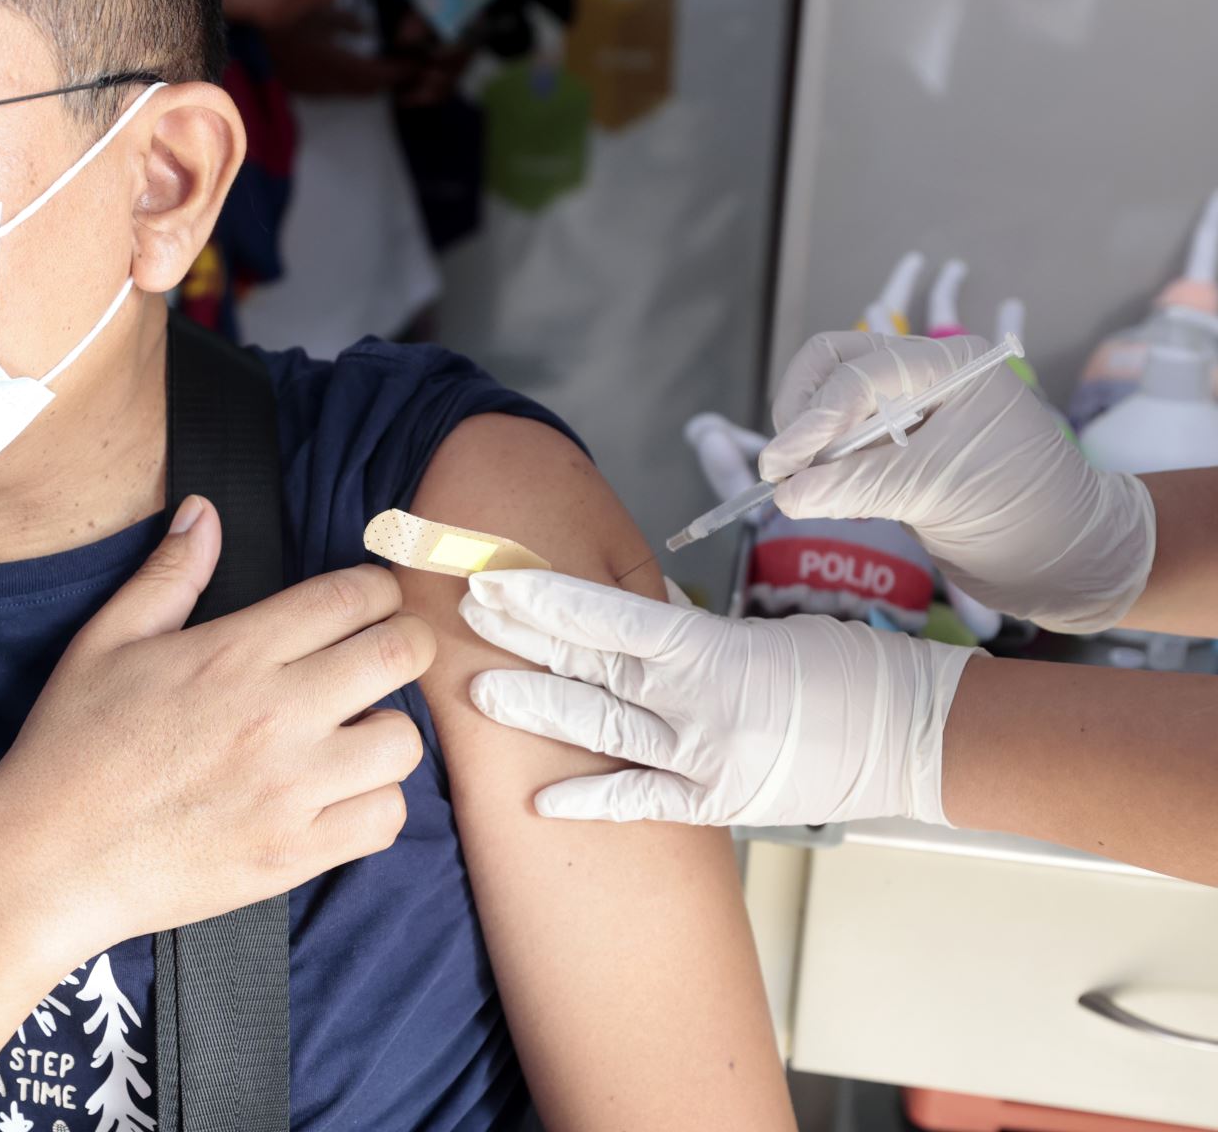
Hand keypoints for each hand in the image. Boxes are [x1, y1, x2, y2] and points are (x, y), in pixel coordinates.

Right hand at [0, 496, 431, 948]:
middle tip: (384, 654)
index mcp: (234, 653)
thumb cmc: (73, 747)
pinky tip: (340, 793)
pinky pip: (385, 818)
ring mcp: (293, 789)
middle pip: (399, 656)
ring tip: (353, 732)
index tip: (369, 601)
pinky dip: (375, 803)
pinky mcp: (296, 854)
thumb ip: (169, 575)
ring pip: (403, 741)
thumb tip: (205, 513)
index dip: (376, 590)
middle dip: (404, 643)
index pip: (351, 597)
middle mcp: (277, 715)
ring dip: (386, 729)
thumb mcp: (106, 642)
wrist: (50, 859)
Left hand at [460, 570, 978, 825]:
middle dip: (526, 642)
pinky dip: (590, 801)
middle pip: (592, 668)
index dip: (547, 600)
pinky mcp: (716, 803)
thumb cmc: (844, 671)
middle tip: (471, 617)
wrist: (913, 734)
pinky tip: (540, 801)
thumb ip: (687, 633)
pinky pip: (641, 803)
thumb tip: (629, 615)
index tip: (498, 581)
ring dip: (538, 711)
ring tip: (481, 693)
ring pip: (602, 730)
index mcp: (710, 649)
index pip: (608, 618)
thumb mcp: (759, 634)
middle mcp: (698, 704)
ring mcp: (704, 759)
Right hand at [761, 331, 1155, 633]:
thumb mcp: (938, 490)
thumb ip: (858, 486)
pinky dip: (821, 465)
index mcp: (950, 367)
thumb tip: (785, 495)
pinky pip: (842, 444)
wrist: (1067, 559)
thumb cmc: (1023, 511)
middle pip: (835, 367)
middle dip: (801, 412)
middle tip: (782, 466)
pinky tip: (815, 492)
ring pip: (831, 404)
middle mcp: (926, 378)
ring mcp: (910, 413)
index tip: (781, 466)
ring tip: (796, 484)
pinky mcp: (897, 452)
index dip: (814, 417)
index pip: (860, 372)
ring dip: (807, 440)